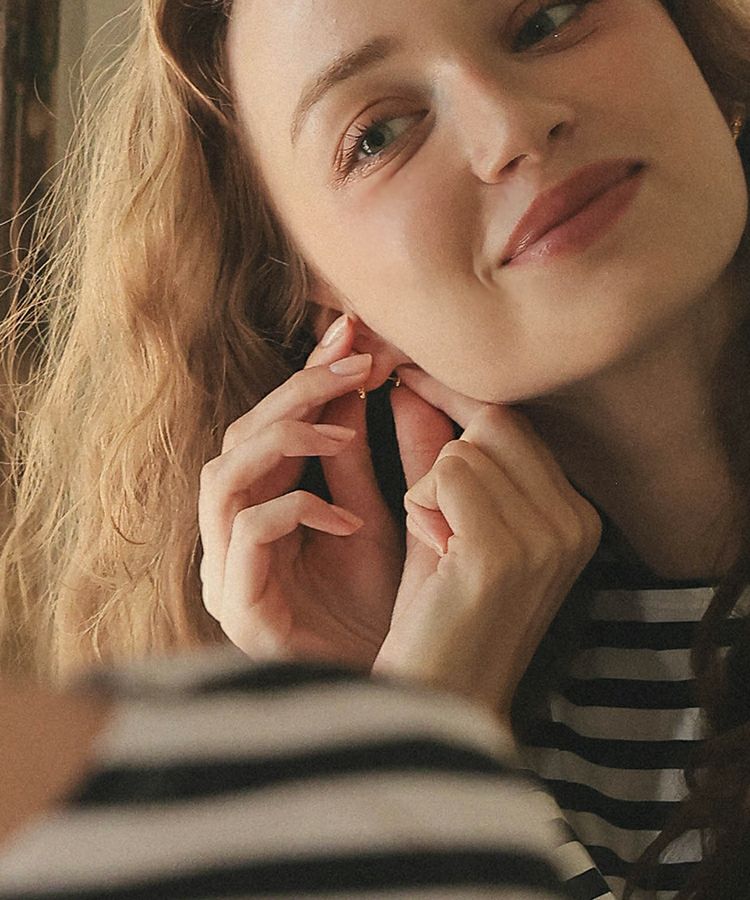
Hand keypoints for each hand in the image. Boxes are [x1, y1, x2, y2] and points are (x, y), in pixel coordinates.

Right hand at [198, 316, 401, 666]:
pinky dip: (295, 512)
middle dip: (297, 391)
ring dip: (284, 440)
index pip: (270, 423)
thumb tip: (369, 381)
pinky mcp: (237, 606)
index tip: (351, 330)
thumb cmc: (376, 609)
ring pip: (222, 476)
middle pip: (239, 437)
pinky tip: (349, 521)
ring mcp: (228, 569)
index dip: (306, 374)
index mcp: (264, 505)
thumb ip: (360, 458)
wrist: (389, 688)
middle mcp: (234, 532)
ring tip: (344, 430)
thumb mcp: (373, 517)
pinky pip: (245, 536)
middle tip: (359, 360)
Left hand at [373, 368, 601, 718]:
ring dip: (428, 492)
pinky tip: (436, 556)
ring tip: (441, 550)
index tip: (403, 374)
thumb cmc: (438, 614)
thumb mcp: (444, 522)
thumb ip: (435, 454)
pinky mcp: (505, 550)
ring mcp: (547, 535)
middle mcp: (576, 520)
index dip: (454, 396)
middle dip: (441, 451)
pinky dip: (422, 508)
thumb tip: (411, 383)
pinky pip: (445, 474)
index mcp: (575, 514)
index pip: (514, 421)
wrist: (433, 698)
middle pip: (494, 421)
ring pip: (463, 448)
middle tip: (431, 516)